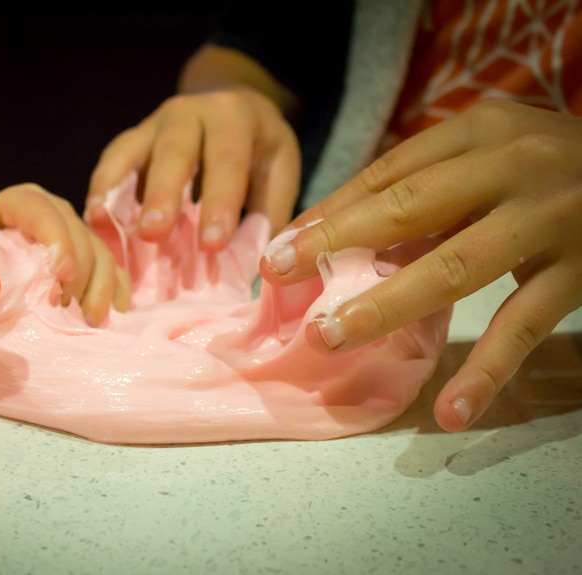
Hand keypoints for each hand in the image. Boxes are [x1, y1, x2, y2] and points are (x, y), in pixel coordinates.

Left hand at [0, 183, 130, 324]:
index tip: (61, 274)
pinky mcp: (85, 258)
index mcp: (14, 204)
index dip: (57, 238)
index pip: (39, 209)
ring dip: (102, 285)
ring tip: (92, 319)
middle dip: (84, 272)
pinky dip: (116, 288)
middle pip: (77, 231)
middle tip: (78, 310)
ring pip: (99, 250)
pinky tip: (115, 312)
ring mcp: (71, 235)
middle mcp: (50, 213)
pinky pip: (111, 267)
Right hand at [86, 87, 299, 251]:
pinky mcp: (131, 140)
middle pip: (174, 151)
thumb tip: (261, 261)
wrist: (235, 106)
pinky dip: (100, 189)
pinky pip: (111, 161)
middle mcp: (190, 113)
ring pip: (131, 151)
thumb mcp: (280, 169)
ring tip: (105, 224)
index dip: (219, 203)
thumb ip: (270, 210)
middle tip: (153, 235)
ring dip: (116, 189)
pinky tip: (93, 220)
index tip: (211, 245)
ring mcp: (154, 124)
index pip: (227, 161)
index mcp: (234, 118)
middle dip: (162, 194)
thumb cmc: (258, 149)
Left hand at [259, 99, 581, 430]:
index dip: (329, 212)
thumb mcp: (490, 150)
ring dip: (384, 306)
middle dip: (334, 244)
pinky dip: (486, 372)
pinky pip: (523, 327)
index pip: (387, 174)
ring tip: (328, 338)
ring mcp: (548, 218)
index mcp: (479, 130)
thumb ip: (427, 183)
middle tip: (278, 275)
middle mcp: (512, 164)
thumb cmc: (552, 163)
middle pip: (406, 209)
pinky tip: (451, 410)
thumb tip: (334, 227)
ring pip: (452, 267)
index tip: (281, 248)